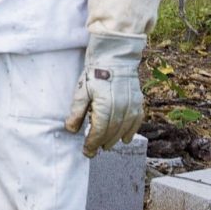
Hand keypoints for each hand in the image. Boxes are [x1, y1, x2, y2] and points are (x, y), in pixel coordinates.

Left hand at [64, 33, 144, 156]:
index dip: (92, 143)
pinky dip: (131, 131)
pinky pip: (137, 122)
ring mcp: (132, 106)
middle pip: (111, 133)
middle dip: (102, 143)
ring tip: (105, 145)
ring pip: (124, 129)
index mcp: (105, 107)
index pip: (98, 132)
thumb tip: (71, 130)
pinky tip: (125, 138)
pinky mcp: (139, 102)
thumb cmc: (95, 73)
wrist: (115, 58)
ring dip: (115, 139)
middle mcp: (121, 109)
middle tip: (93, 150)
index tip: (86, 151)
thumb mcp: (81, 92)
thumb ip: (77, 112)